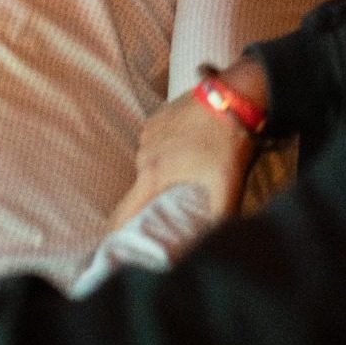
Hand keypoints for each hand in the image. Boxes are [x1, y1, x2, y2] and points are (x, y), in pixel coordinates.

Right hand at [107, 57, 267, 230]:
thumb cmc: (226, 142)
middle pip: (141, 189)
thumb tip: (218, 245)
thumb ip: (220, 217)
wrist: (230, 98)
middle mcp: (144, 154)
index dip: (118, 232)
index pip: (125, 212)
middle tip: (170, 210)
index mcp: (154, 174)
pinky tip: (187, 152)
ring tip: (186, 177)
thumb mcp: (228, 185)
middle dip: (151, 202)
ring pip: (149, 166)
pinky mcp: (156, 119)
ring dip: (162, 175)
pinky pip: (155, 144)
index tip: (115, 246)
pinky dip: (166, 153)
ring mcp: (148, 134)